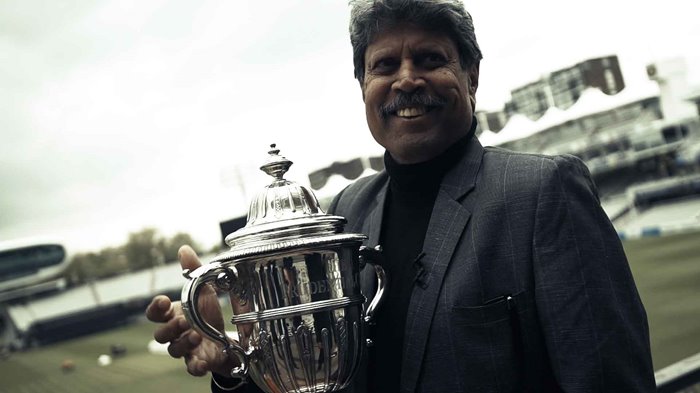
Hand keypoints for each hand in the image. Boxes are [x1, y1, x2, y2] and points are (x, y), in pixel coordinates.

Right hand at [145, 245, 236, 377]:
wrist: (226, 337)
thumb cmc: (207, 313)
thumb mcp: (204, 289)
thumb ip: (194, 270)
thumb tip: (184, 249)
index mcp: (173, 314)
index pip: (154, 313)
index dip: (155, 307)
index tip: (163, 301)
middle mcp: (175, 333)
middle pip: (160, 334)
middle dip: (170, 327)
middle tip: (183, 320)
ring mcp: (186, 349)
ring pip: (174, 350)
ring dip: (182, 343)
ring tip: (196, 335)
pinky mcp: (198, 362)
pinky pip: (191, 368)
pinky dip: (195, 367)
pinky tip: (200, 363)